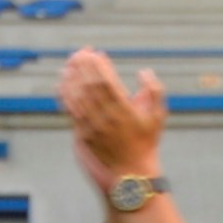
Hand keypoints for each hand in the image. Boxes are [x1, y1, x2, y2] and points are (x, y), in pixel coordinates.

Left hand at [58, 47, 166, 191]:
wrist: (132, 171)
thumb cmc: (146, 142)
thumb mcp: (159, 117)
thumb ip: (155, 92)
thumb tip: (144, 72)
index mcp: (125, 111)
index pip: (107, 82)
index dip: (99, 66)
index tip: (96, 53)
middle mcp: (106, 117)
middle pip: (89, 85)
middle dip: (84, 66)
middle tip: (81, 52)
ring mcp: (92, 125)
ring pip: (76, 94)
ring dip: (72, 75)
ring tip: (71, 62)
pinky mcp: (82, 131)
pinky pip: (69, 108)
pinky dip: (64, 92)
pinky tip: (63, 81)